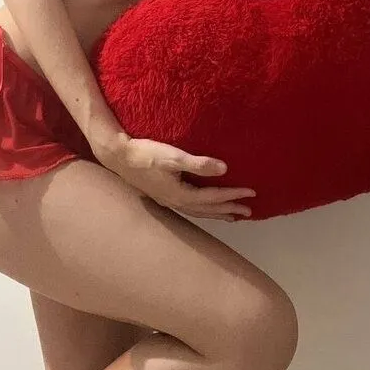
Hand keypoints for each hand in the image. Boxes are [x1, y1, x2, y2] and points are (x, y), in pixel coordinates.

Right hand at [96, 135, 255, 221]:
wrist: (118, 157)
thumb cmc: (145, 154)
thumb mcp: (173, 157)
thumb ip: (198, 163)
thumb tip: (224, 169)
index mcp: (181, 194)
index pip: (213, 197)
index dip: (233, 195)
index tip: (251, 193)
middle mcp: (177, 202)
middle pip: (209, 209)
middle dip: (229, 209)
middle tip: (249, 212)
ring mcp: (169, 201)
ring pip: (199, 212)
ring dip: (217, 213)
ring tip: (232, 216)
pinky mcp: (163, 196)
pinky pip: (191, 207)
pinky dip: (203, 209)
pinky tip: (204, 207)